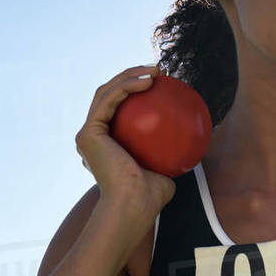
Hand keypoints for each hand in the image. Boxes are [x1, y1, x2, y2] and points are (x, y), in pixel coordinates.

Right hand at [75, 64, 177, 215]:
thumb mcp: (165, 175)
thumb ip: (168, 160)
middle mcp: (93, 138)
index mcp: (106, 147)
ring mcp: (87, 134)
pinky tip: (150, 80)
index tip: (162, 85)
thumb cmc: (150, 197)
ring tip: (157, 69)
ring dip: (131, 74)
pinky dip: (128, 86)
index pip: (119, 111)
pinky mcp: (88, 132)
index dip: (136, 92)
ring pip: (107, 92)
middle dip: (132, 76)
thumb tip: (187, 150)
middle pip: (109, 95)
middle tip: (159, 71)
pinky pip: (110, 99)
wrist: (133, 205)